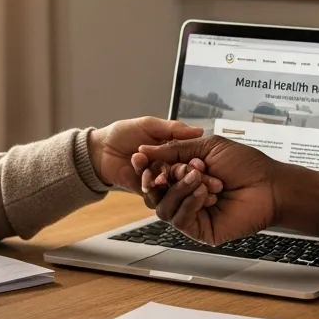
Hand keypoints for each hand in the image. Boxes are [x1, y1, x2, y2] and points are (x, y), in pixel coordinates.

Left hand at [87, 118, 217, 202]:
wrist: (99, 148)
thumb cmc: (123, 133)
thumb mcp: (151, 126)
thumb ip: (174, 130)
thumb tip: (199, 130)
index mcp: (170, 151)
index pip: (190, 160)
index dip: (203, 166)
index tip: (219, 171)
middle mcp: (165, 167)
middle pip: (186, 175)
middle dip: (201, 180)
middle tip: (217, 186)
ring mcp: (155, 180)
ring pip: (174, 185)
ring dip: (188, 188)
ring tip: (200, 191)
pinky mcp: (143, 190)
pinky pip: (156, 192)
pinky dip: (165, 191)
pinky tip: (174, 190)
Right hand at [133, 135, 278, 244]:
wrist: (270, 186)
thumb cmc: (246, 165)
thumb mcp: (208, 147)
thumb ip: (175, 149)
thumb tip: (145, 150)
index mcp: (185, 176)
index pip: (156, 174)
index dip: (146, 167)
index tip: (138, 156)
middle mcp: (186, 196)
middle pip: (154, 193)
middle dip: (158, 179)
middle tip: (163, 171)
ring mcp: (192, 214)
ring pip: (164, 208)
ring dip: (179, 189)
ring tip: (198, 177)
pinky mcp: (200, 230)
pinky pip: (180, 220)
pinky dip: (188, 203)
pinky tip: (203, 193)